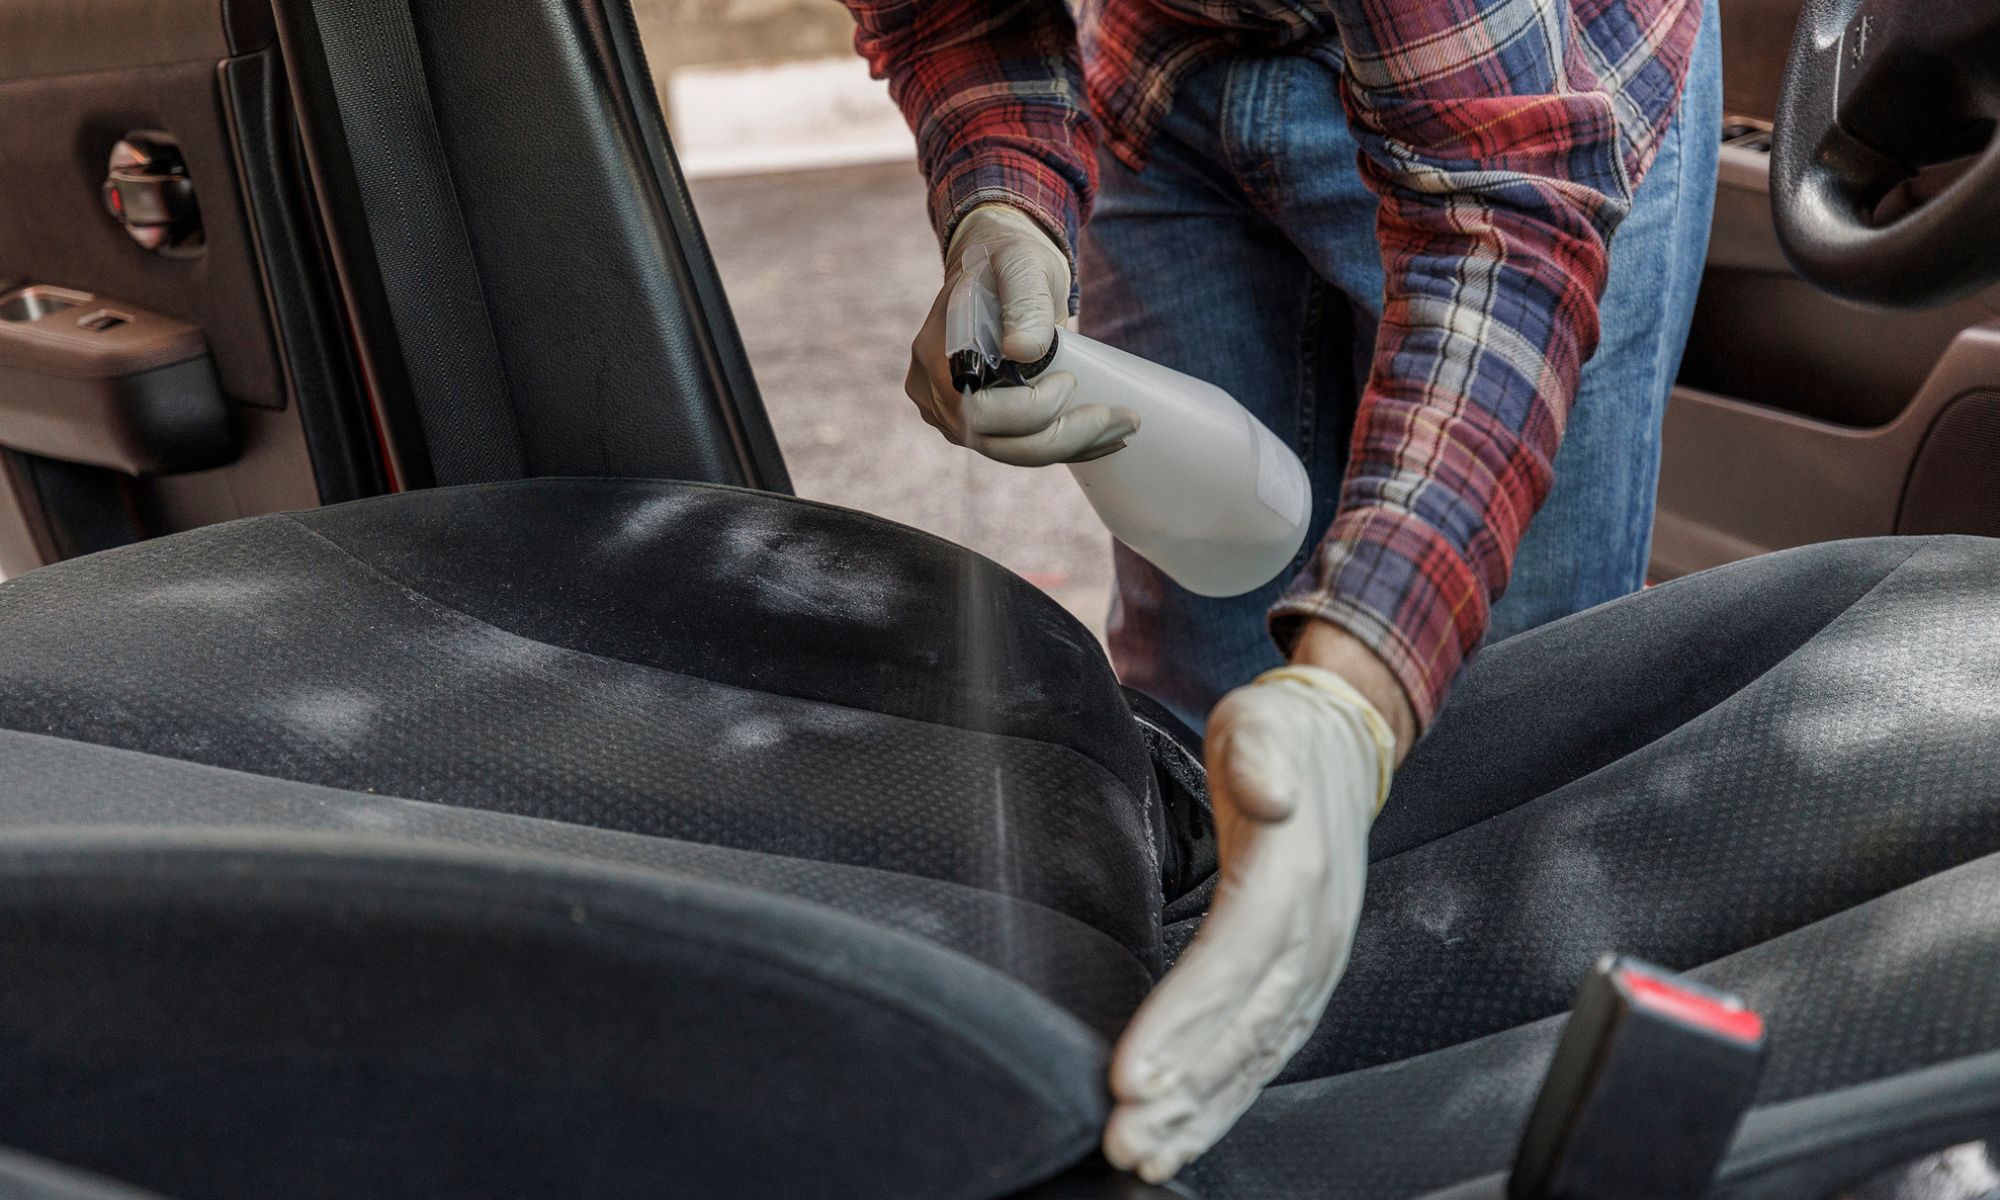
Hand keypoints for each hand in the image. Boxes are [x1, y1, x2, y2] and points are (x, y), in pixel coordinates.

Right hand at [906, 203, 1138, 465]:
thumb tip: (1023, 351)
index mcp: (936, 355)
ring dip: (1072, 446)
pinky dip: (1064, 446)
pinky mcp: (978, 425)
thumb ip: (1024, 303)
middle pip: (996, 441)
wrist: (1000, 273)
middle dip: (1063, 437)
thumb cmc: (1009, 261)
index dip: (1028, 409)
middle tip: (1123, 419)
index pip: (975, 411)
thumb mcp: (1020, 266)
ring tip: (1123, 428)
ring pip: (1011, 452)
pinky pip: (1019, 447)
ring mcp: (952, 415)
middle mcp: (934, 394)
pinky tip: (1104, 439)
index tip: (1070, 381)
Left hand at [1103, 660, 1399, 1183]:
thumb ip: (1261, 756)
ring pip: (1257, 1053)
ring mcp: (1315, 962)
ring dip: (1202, 1109)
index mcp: (1297, 872)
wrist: (1338, 750)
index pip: (1236, 958)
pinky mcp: (1304, 980)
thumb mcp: (1262, 724)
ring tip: (1147, 1150)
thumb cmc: (1281, 741)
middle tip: (1125, 1137)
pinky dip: (1225, 1099)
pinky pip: (1265, 1052)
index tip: (1134, 1072)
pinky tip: (1185, 1132)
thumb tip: (1268, 791)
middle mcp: (1314, 931)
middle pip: (1246, 1025)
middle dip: (1186, 1090)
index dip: (1186, 1021)